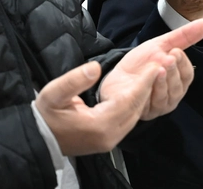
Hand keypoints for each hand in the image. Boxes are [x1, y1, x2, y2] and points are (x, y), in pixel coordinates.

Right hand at [34, 20, 202, 155]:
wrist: (38, 138)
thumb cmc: (45, 116)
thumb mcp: (53, 94)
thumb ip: (74, 80)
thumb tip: (95, 68)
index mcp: (99, 126)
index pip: (128, 100)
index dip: (144, 81)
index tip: (156, 64)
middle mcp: (110, 136)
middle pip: (137, 106)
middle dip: (151, 85)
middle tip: (164, 64)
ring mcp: (111, 139)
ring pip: (136, 112)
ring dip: (147, 92)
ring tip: (158, 72)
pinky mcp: (110, 138)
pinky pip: (130, 117)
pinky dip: (138, 101)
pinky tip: (143, 87)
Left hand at [100, 19, 202, 119]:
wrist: (116, 76)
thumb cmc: (141, 63)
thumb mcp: (161, 45)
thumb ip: (184, 36)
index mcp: (178, 81)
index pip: (187, 75)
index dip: (183, 64)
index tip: (175, 51)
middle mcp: (171, 96)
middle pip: (178, 87)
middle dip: (174, 72)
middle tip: (168, 58)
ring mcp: (159, 106)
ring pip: (167, 97)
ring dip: (163, 82)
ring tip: (159, 69)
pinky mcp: (145, 113)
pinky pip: (151, 105)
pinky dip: (150, 92)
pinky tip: (147, 81)